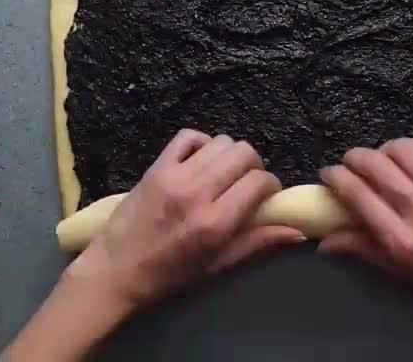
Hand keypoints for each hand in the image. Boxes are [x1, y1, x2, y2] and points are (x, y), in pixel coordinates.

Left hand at [68, 130, 304, 311]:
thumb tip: (297, 232)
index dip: (270, 185)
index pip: (259, 182)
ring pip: (221, 142)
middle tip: (247, 182)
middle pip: (243, 153)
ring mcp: (175, 175)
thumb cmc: (169, 274)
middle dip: (254, 165)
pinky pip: (188, 137)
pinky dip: (201, 143)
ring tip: (224, 172)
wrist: (115, 270)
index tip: (267, 194)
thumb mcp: (218, 265)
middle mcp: (198, 192)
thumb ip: (257, 243)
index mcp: (215, 221)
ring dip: (230, 155)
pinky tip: (201, 160)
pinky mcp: (157, 166)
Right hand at [318, 136, 412, 320]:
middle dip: (353, 157)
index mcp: (401, 239)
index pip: (357, 194)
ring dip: (383, 149)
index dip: (335, 177)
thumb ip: (365, 250)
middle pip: (374, 164)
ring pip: (400, 149)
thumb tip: (325, 240)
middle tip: (351, 163)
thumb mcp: (405, 273)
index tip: (329, 174)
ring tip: (383, 159)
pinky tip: (412, 154)